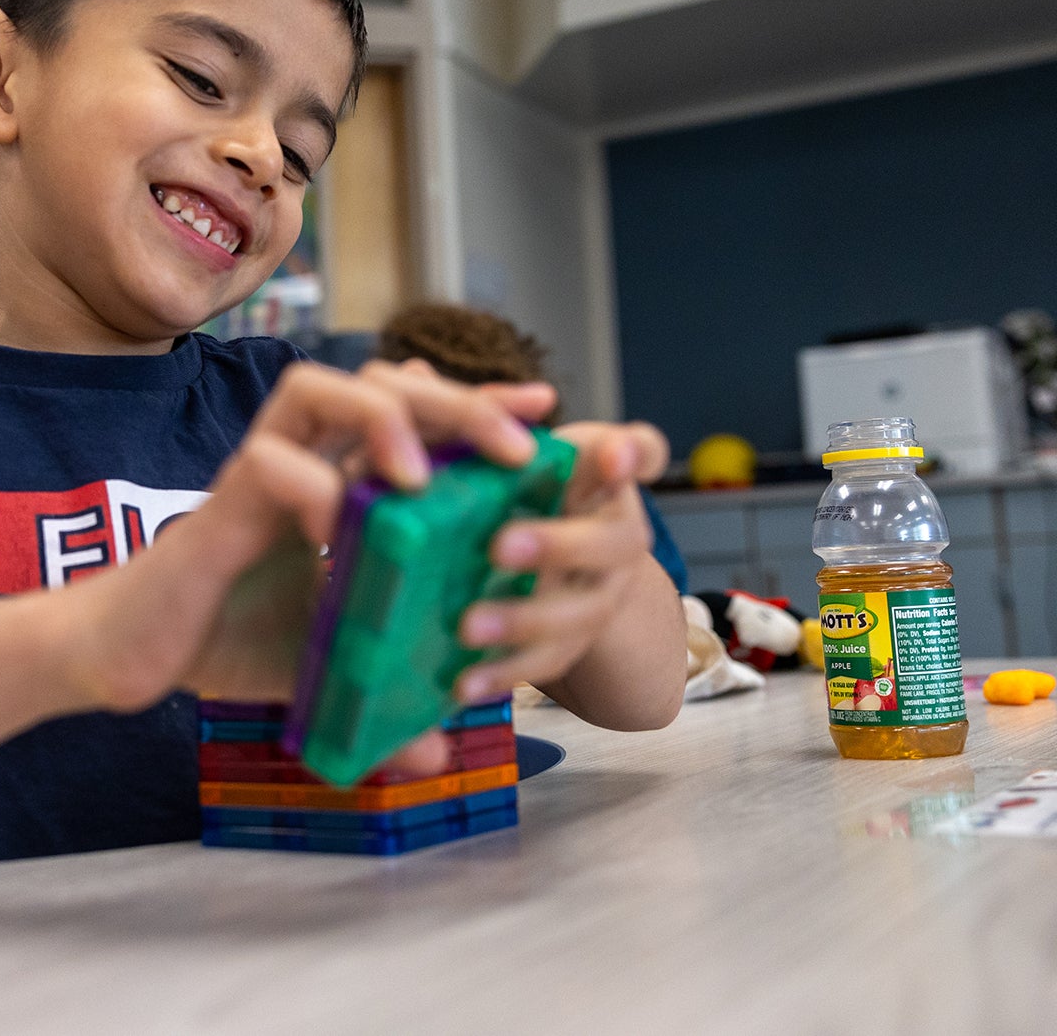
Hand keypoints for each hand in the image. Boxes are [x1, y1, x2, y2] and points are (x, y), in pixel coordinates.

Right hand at [61, 360, 556, 717]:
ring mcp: (259, 469)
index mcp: (338, 478)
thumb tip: (439, 748)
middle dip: (457, 401)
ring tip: (424, 476)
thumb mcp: (326, 665)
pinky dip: (313, 485)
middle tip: (515, 449)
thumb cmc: (226, 642)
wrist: (132, 655)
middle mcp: (303, 457)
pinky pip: (269, 461)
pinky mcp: (221, 502)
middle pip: (382, 380)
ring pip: (320, 386)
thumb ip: (383, 693)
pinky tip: (339, 531)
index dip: (480, 405)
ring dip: (384, 418)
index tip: (543, 413)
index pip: (417, 413)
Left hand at [453, 420, 671, 702]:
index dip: (633, 454)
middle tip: (500, 546)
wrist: (541, 576)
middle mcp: (614, 535)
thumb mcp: (496, 455)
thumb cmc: (511, 495)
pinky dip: (505, 675)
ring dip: (525, 620)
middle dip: (558, 544)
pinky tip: (462, 682)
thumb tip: (414, 373)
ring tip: (467, 624)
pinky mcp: (571, 647)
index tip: (612, 452)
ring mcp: (599, 596)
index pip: (642, 452)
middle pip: (613, 541)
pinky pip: (549, 667)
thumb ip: (466, 419)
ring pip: (582, 613)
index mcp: (600, 477)